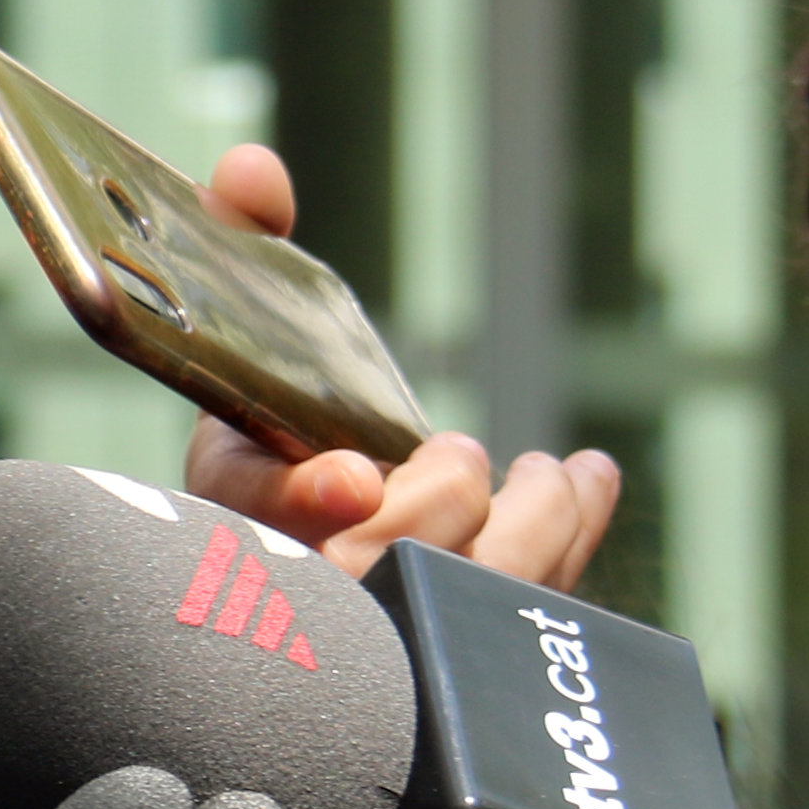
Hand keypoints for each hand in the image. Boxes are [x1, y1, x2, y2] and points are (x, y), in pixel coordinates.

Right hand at [178, 146, 618, 588]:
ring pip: (460, 597)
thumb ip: (237, 235)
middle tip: (464, 457)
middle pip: (370, 562)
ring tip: (551, 474)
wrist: (310, 536)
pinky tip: (584, 485)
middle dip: (436, 503)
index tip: (352, 477)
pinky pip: (518, 606)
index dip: (302, 500)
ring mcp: (374, 628)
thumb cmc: (279, 416)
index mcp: (223, 502)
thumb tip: (252, 167)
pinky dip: (570, 538)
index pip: (249, 520)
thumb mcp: (242, 326)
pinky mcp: (452, 641)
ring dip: (526, 525)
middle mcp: (290, 578)